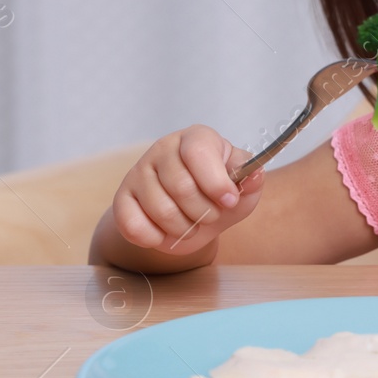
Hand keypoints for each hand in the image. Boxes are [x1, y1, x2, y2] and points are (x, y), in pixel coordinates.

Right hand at [111, 125, 264, 255]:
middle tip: (210, 216)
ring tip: (191, 225)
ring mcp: (138, 172)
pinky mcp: (122, 198)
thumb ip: (251, 180)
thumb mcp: (242, 188)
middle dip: (204, 213)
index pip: (198, 152)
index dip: (216, 182)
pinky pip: (134, 225)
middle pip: (181, 187)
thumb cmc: (217, 194)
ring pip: (160, 210)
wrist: (190, 214)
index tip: (230, 201)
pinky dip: (155, 238)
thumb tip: (255, 174)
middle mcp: (163, 149)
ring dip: (183, 229)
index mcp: (195, 138)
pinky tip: (165, 232)